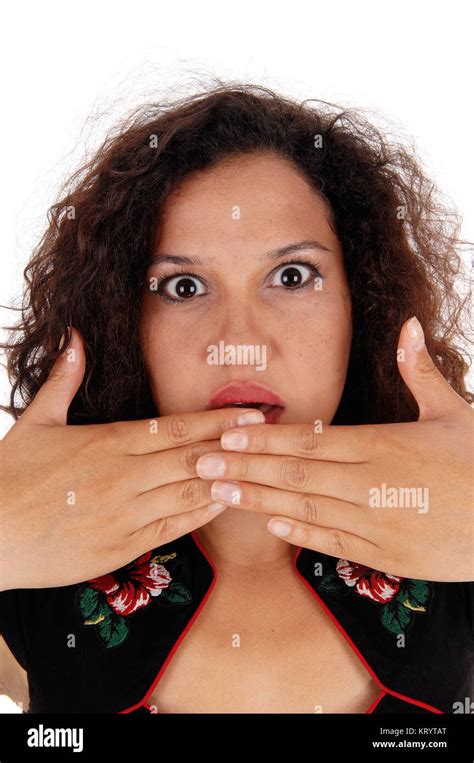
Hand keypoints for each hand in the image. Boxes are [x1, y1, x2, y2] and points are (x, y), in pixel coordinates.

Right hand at [0, 327, 264, 590]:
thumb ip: (63, 380)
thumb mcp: (36, 421)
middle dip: (236, 445)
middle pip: (193, 456)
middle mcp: (125, 474)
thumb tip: (73, 337)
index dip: (218, 420)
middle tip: (275, 436)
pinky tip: (226, 504)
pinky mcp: (122, 545)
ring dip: (228, 479)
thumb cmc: (11, 476)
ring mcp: (126, 511)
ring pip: (190, 491)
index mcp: (109, 441)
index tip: (252, 413)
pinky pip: (173, 527)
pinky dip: (202, 514)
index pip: (176, 427)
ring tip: (263, 469)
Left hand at [196, 317, 473, 581]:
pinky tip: (270, 526)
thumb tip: (409, 323)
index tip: (227, 435)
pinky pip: (335, 543)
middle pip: (297, 473)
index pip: (310, 440)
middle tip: (200, 465)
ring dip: (259, 501)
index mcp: (384, 444)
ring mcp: (378, 523)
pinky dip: (301, 534)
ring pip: (306, 509)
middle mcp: (373, 484)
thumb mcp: (455, 411)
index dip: (265, 440)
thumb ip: (420, 370)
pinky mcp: (389, 555)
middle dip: (244, 468)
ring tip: (219, 494)